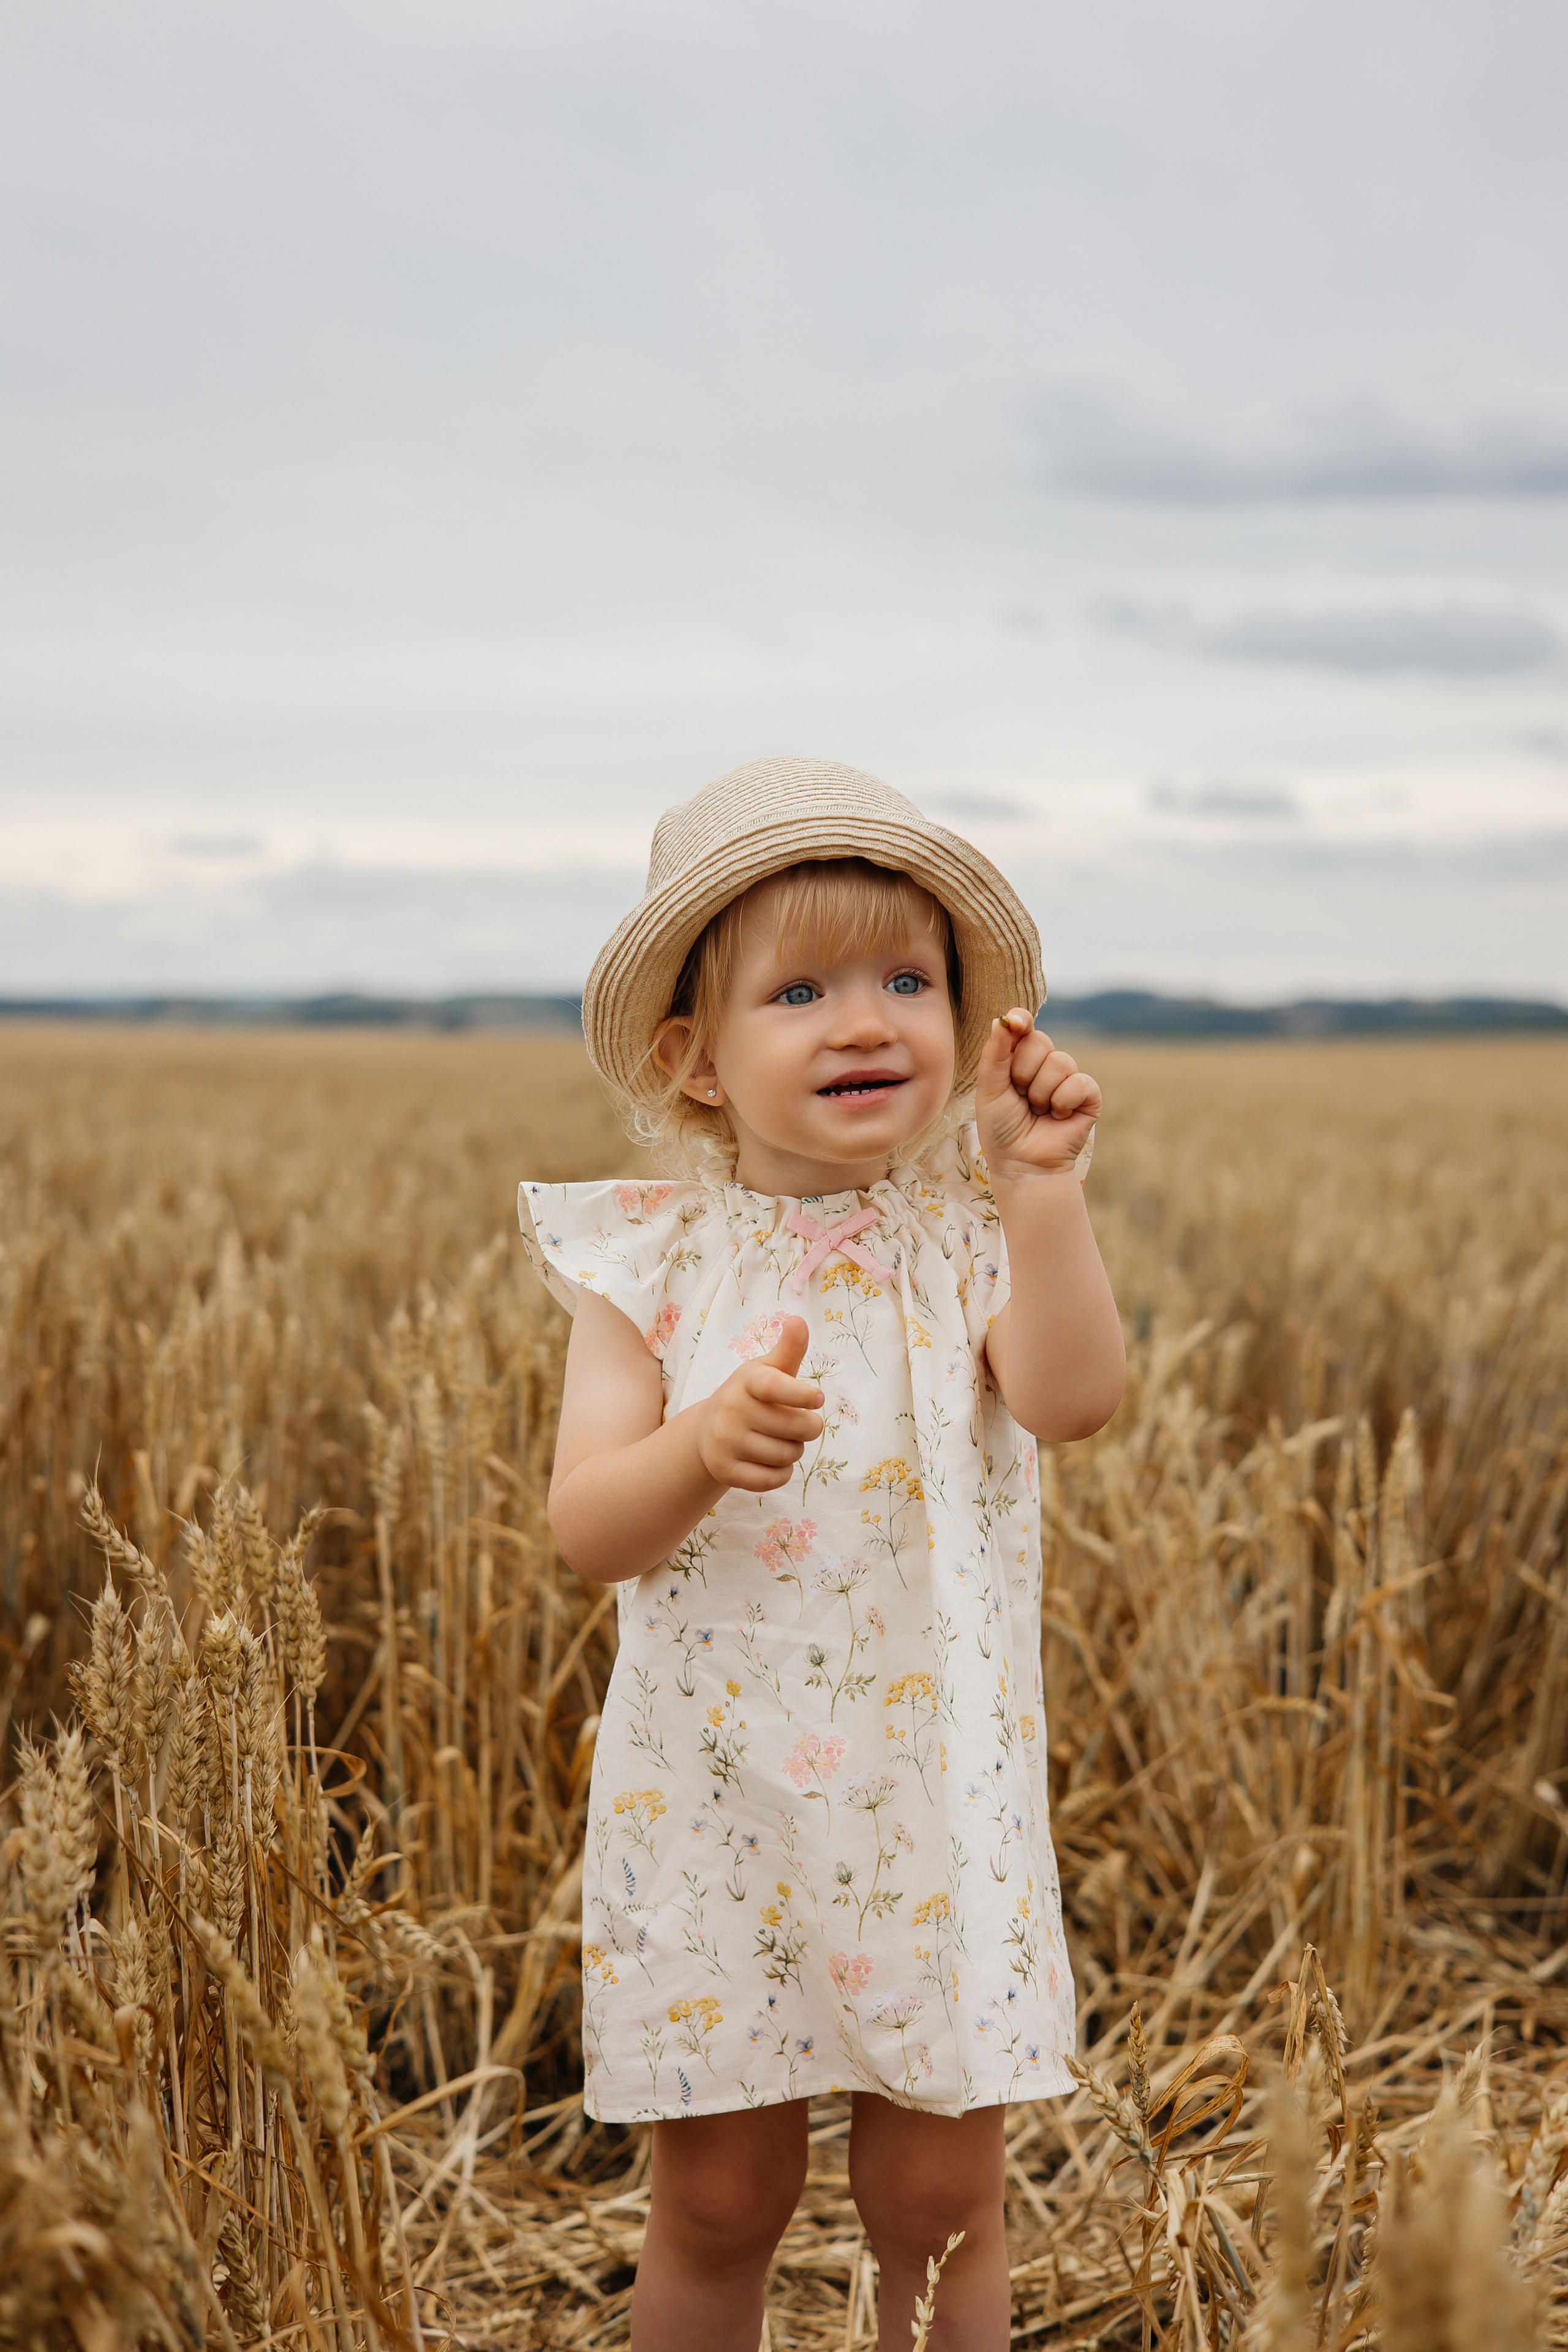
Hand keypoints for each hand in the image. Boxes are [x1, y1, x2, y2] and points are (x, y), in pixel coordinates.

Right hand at [695, 1315, 823, 1492]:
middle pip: (796, 1428)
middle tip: (801, 1425)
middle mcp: (732, 1409)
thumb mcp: (766, 1371)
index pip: (776, 1387)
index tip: (818, 1398)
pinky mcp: (724, 1470)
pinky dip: (782, 1473)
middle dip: (808, 1428)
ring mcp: (725, 1441)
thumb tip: (798, 1320)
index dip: (802, 1394)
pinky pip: (772, 1479)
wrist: (707, 1431)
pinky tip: (774, 1462)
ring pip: (787, 1455)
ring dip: (795, 1451)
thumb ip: (788, 1350)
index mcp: (746, 1381)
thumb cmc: (750, 1397)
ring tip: (783, 1441)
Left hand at [974, 1010, 1101, 1184]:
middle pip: (1040, 1041)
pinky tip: (1057, 1118)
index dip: (1021, 1020)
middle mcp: (1044, 1065)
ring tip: (1037, 1112)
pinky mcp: (1088, 1097)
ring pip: (1060, 1062)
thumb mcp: (989, 1090)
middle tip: (1019, 1096)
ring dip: (1041, 1093)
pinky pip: (1080, 1083)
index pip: (1023, 1027)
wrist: (1021, 1164)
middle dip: (1023, 1072)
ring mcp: (1068, 1080)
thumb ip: (995, 1054)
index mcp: (1018, 1059)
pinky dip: (1063, 1102)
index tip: (1017, 1021)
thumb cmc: (1001, 1129)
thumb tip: (1002, 1019)